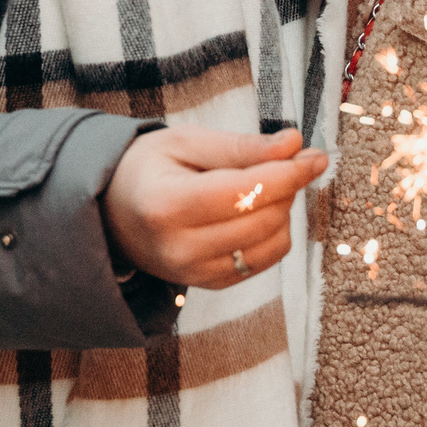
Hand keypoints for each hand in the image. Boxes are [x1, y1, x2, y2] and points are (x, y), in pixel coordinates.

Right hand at [103, 127, 325, 290]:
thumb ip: (241, 146)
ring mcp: (194, 273)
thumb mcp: (186, 142)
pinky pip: (262, 261)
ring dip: (283, 211)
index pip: (246, 192)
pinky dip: (272, 233)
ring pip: (271, 243)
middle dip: (288, 187)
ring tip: (264, 186)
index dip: (289, 173)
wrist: (111, 212)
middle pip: (263, 218)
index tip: (315, 155)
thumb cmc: (147, 168)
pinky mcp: (208, 285)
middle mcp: (180, 248)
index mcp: (167, 205)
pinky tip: (255, 211)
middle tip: (289, 162)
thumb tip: (295, 145)